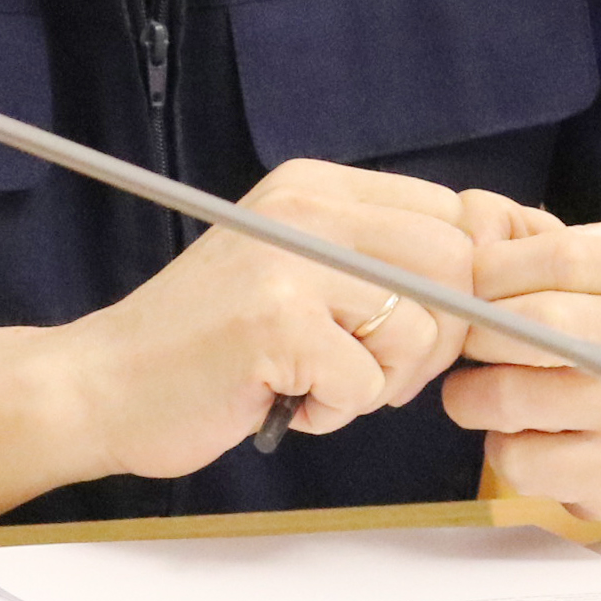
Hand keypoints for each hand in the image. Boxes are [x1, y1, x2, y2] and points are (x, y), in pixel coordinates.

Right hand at [44, 159, 475, 481]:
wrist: (100, 385)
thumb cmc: (211, 345)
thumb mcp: (299, 270)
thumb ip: (383, 257)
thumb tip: (500, 256)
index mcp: (318, 188)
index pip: (455, 214)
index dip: (468, 282)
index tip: (434, 327)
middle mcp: (308, 208)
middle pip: (455, 267)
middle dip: (432, 342)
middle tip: (372, 371)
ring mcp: (290, 261)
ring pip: (420, 330)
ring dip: (381, 383)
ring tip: (317, 383)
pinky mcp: (275, 323)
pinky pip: (366, 384)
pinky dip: (334, 412)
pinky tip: (285, 399)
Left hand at [439, 210, 600, 518]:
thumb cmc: (586, 315)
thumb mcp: (562, 252)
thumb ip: (501, 230)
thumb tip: (449, 245)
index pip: (556, 256)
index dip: (488, 275)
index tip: (468, 290)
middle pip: (533, 327)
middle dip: (473, 336)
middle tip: (466, 343)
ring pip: (510, 398)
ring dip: (471, 394)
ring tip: (484, 386)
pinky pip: (519, 461)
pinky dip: (499, 447)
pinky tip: (521, 431)